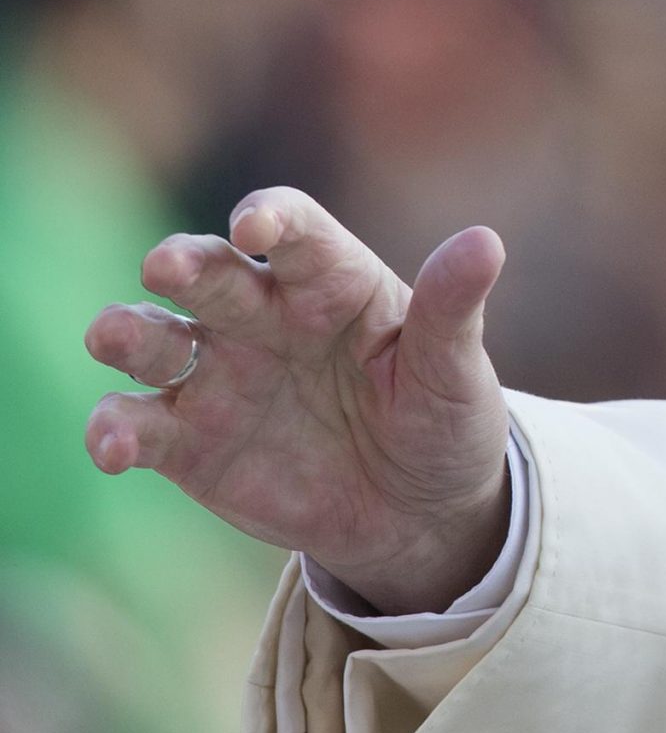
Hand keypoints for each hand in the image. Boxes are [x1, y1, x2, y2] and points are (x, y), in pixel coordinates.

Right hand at [83, 187, 513, 615]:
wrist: (419, 514)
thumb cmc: (443, 422)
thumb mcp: (457, 372)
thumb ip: (453, 310)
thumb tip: (485, 242)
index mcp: (331, 283)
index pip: (294, 232)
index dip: (272, 218)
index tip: (257, 225)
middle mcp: (261, 316)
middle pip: (206, 271)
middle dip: (181, 262)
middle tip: (167, 267)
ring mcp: (216, 375)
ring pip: (148, 337)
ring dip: (123, 331)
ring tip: (113, 339)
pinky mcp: (186, 441)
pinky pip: (135, 424)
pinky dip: (113, 430)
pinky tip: (114, 448)